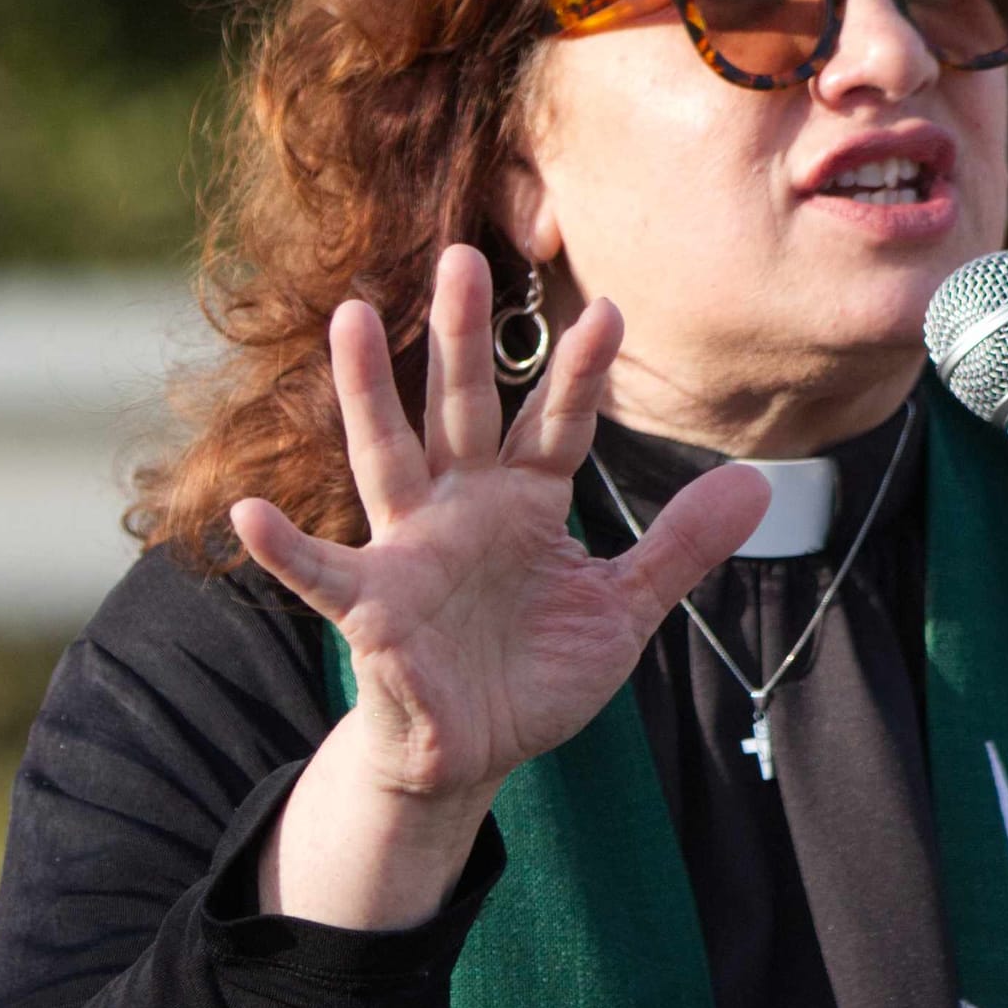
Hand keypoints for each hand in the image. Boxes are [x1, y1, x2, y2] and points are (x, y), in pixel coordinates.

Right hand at [229, 245, 767, 927]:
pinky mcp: (370, 607)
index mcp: (525, 501)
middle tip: (462, 255)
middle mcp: (462, 508)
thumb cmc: (534, 672)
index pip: (558, 425)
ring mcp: (410, 551)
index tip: (609, 310)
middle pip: (463, 410)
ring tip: (347, 315)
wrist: (473, 752)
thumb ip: (678, 548)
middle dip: (463, 338)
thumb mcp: (622, 611)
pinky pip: (321, 573)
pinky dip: (284, 547)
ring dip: (365, 392)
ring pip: (388, 457)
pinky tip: (248, 514)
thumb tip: (758, 484)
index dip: (580, 375)